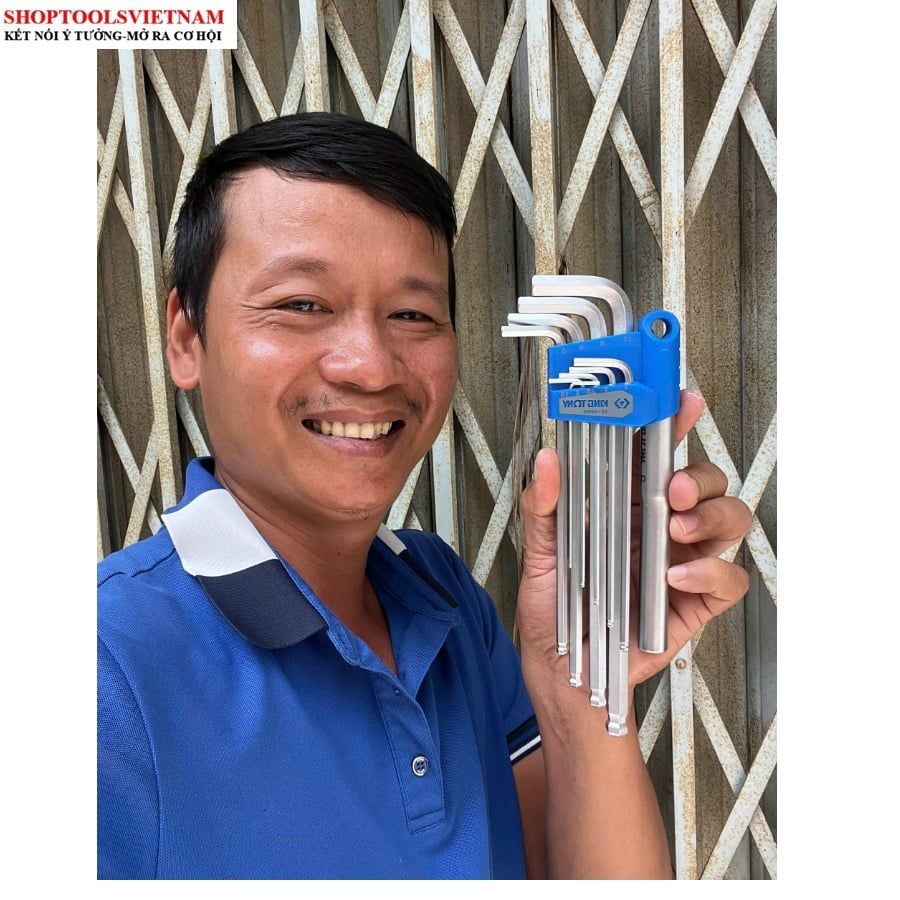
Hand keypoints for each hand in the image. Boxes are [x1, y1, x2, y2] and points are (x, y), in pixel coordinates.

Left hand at [516, 389, 751, 694]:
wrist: (562, 668)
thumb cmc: (554, 608)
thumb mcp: (540, 552)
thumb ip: (543, 507)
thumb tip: (548, 461)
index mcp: (627, 507)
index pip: (658, 457)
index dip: (675, 426)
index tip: (682, 403)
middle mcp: (661, 528)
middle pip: (707, 483)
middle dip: (699, 477)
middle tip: (671, 489)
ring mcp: (684, 562)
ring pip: (731, 520)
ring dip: (713, 515)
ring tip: (678, 527)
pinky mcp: (696, 601)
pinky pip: (729, 579)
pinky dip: (712, 572)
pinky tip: (677, 577)